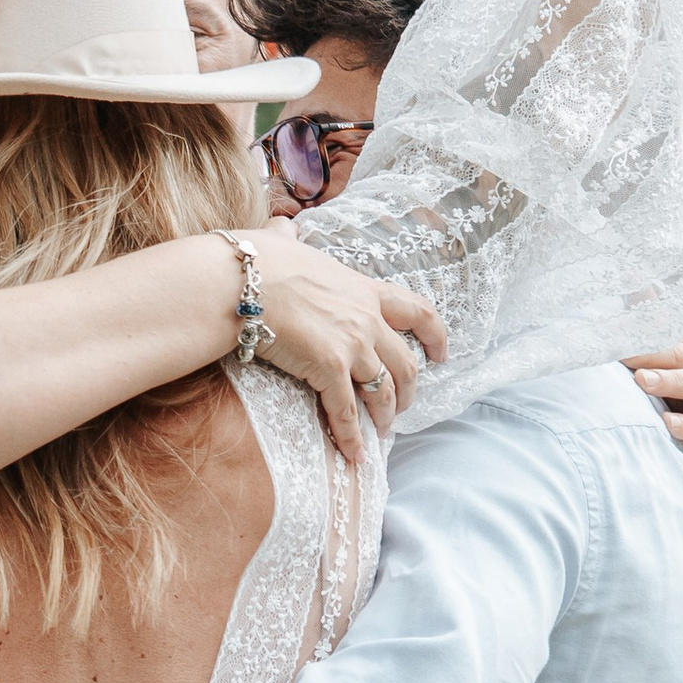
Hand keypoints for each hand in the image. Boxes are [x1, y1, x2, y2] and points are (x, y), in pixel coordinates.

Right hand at [242, 232, 444, 463]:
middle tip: (402, 408)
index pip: (416, 310)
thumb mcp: (284, 243)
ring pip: (385, 391)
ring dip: (385, 417)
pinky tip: (353, 455)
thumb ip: (289, 238)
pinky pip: (347, 412)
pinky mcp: (330, 368)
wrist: (241, 281)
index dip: (435, 335)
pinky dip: (352, 438)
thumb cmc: (255, 261)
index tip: (441, 355)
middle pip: (406, 362)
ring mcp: (352, 344)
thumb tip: (281, 227)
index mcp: (362, 289)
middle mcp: (366, 318)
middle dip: (409, 391)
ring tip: (380, 434)